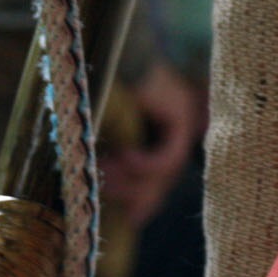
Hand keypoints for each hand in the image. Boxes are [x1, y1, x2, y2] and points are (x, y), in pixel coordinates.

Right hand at [102, 60, 206, 228]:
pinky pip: (169, 157)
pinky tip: (125, 156)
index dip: (146, 203)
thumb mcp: (101, 141)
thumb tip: (122, 213)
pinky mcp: (182, 119)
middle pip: (164, 182)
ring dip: (132, 179)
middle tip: (105, 193)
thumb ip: (115, 169)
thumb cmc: (96, 96)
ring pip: (166, 174)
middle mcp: (172, 132)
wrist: (105, 58)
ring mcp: (180, 125)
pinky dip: (146, 162)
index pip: (159, 181)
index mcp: (154, 136)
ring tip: (107, 174)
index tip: (130, 219)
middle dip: (133, 194)